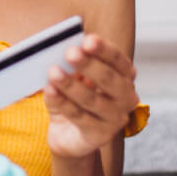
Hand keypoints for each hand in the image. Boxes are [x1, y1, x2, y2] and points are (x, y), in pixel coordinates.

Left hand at [42, 33, 138, 158]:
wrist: (70, 134)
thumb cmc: (75, 98)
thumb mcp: (76, 78)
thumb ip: (73, 66)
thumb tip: (61, 48)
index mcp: (124, 77)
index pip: (118, 60)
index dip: (103, 50)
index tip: (87, 39)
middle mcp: (126, 97)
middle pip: (109, 79)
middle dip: (89, 65)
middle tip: (70, 53)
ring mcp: (115, 119)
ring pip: (92, 99)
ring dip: (71, 84)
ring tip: (54, 72)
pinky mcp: (100, 135)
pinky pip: (79, 116)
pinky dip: (62, 102)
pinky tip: (50, 90)